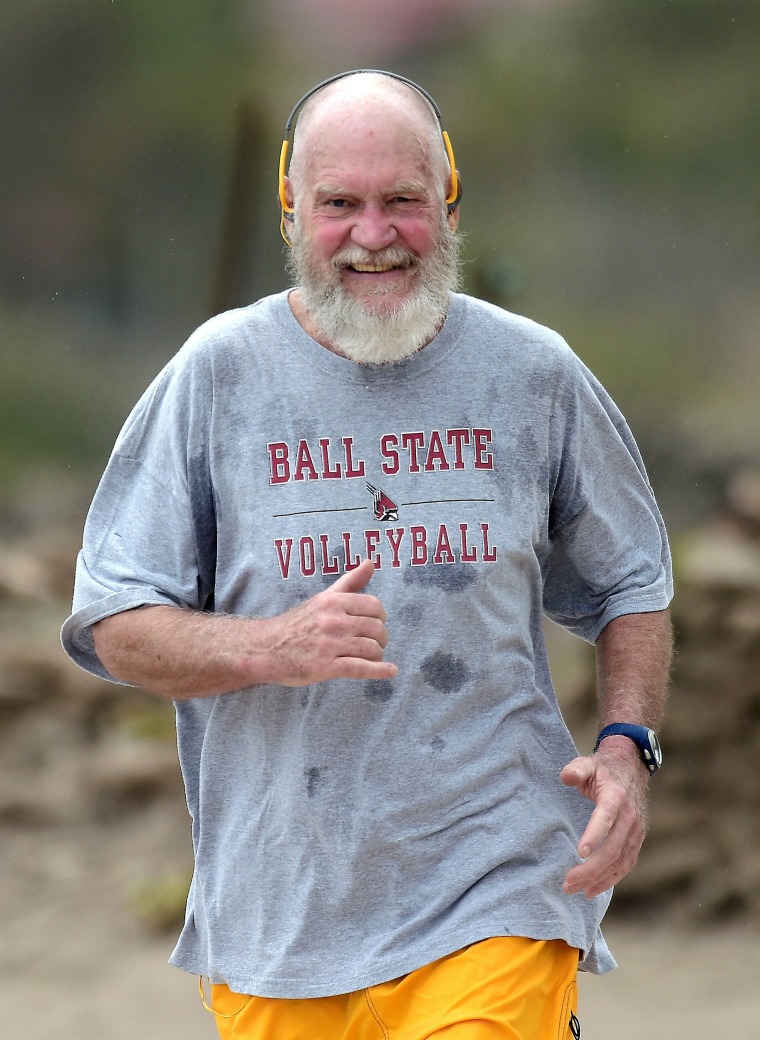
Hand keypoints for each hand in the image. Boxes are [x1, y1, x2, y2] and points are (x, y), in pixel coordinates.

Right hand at [259, 558, 397, 686]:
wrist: (266, 648)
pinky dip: (380, 670)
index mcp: (332, 601)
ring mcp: (328, 644)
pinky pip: (360, 668)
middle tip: (375, 643)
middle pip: (376, 628)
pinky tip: (391, 671)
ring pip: (371, 648)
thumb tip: (371, 562)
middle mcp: (332, 621)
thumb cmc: (298, 623)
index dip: (381, 617)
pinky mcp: (325, 667)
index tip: (377, 624)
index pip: (373, 606)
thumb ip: (350, 582)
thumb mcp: (323, 599)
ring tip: (373, 657)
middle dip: (381, 638)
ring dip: (378, 655)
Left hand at [559, 741, 647, 898]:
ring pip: (620, 861)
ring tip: (575, 889)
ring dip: (599, 878)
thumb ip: (576, 769)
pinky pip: (626, 864)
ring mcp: (635, 831)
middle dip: (590, 869)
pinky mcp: (636, 840)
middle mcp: (629, 816)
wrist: (631, 768)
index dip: (594, 835)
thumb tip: (565, 776)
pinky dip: (612, 879)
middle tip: (567, 882)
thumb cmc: (602, 769)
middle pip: (612, 848)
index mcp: (615, 797)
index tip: (579, 852)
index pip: (605, 818)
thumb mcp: (587, 763)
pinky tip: (593, 890)